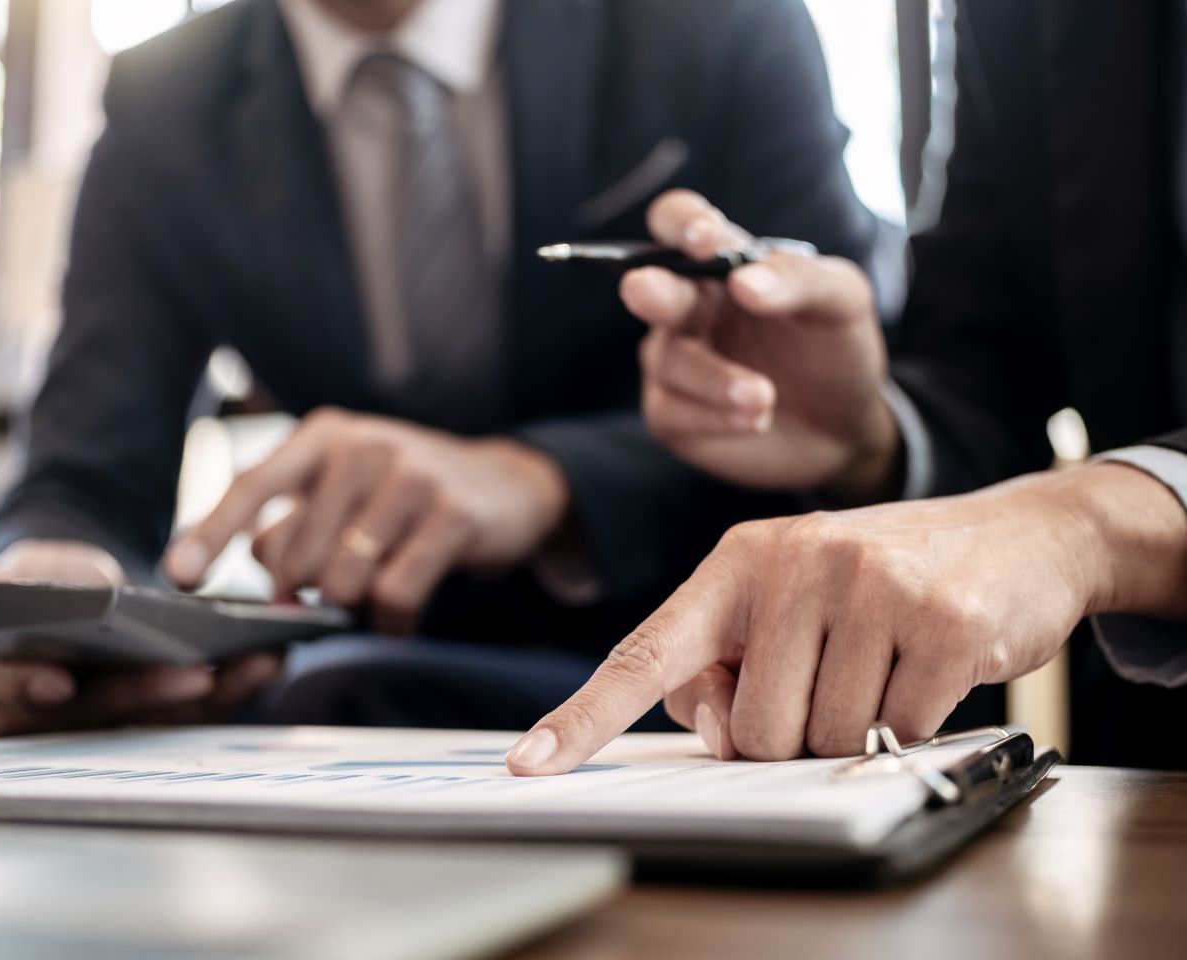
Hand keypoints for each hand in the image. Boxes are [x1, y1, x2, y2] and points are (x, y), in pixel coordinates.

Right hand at [0, 539, 282, 736]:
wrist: (67, 597)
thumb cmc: (36, 585)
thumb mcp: (23, 571)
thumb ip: (29, 582)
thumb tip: (66, 595)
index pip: (7, 688)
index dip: (29, 685)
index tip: (58, 681)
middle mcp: (47, 715)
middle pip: (97, 714)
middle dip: (148, 693)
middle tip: (196, 674)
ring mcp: (103, 723)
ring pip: (156, 721)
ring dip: (212, 696)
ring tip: (255, 662)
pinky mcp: (152, 718)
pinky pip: (193, 713)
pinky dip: (233, 688)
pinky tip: (266, 660)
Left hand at [164, 408, 569, 633]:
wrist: (508, 486)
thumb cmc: (408, 495)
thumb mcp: (347, 491)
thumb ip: (296, 526)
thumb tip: (265, 581)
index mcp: (326, 435)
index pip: (252, 485)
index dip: (210, 534)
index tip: (180, 578)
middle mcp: (364, 447)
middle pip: (297, 556)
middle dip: (308, 593)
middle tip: (338, 592)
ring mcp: (412, 478)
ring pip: (343, 581)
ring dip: (353, 607)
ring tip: (376, 595)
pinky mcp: (453, 515)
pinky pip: (396, 594)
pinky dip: (393, 621)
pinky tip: (403, 615)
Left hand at [506, 463, 1186, 774]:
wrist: (1017, 536)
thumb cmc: (883, 579)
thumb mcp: (790, 599)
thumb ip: (728, 659)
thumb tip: (710, 726)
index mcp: (739, 562)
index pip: (646, 651)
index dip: (584, 716)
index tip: (532, 764)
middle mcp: (794, 562)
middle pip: (746, 729)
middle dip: (787, 732)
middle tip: (832, 679)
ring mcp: (868, 586)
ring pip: (818, 737)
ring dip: (850, 728)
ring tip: (882, 663)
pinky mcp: (939, 621)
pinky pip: (893, 732)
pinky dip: (908, 723)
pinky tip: (927, 667)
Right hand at [625, 190, 899, 501]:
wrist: (844, 426)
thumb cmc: (833, 349)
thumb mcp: (841, 302)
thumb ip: (800, 279)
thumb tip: (744, 282)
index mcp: (720, 265)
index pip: (678, 222)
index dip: (683, 224)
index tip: (707, 240)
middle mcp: (687, 306)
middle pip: (647, 286)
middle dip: (651, 290)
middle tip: (648, 292)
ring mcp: (674, 360)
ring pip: (670, 360)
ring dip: (716, 379)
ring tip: (764, 398)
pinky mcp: (671, 415)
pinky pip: (671, 412)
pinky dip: (714, 417)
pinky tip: (755, 420)